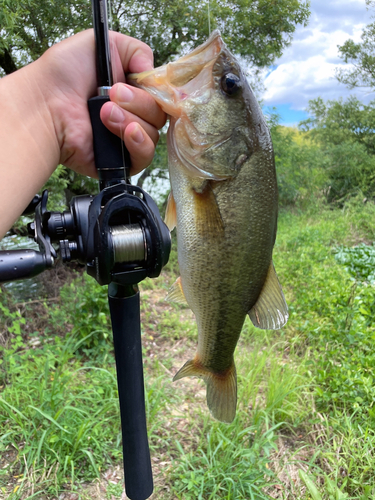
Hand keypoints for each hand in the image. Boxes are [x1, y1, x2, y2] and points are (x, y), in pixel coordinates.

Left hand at [35, 29, 166, 176]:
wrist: (45, 105)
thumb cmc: (63, 75)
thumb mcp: (104, 43)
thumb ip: (137, 51)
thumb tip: (153, 74)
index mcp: (130, 90)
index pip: (160, 94)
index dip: (155, 89)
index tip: (138, 80)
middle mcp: (131, 115)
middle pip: (159, 113)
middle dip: (138, 102)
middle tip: (112, 94)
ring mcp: (125, 139)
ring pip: (153, 133)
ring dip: (130, 119)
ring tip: (104, 113)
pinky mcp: (121, 161)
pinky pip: (145, 156)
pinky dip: (139, 142)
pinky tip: (125, 132)